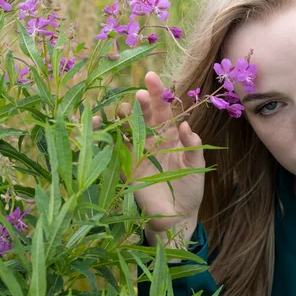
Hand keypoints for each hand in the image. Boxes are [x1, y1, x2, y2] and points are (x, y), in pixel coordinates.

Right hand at [94, 71, 205, 242]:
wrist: (176, 217)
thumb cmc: (189, 190)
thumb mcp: (196, 166)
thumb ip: (192, 147)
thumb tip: (184, 125)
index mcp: (171, 137)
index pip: (164, 110)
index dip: (158, 94)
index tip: (152, 78)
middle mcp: (153, 141)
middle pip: (145, 116)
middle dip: (142, 103)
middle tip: (140, 92)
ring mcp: (138, 153)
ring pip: (129, 129)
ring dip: (126, 118)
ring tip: (125, 109)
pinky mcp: (126, 168)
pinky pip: (115, 149)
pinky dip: (106, 136)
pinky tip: (100, 124)